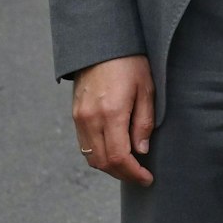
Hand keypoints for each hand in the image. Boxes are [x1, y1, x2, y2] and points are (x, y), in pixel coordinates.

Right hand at [71, 55, 154, 185]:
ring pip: (91, 156)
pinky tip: (114, 151)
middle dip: (122, 174)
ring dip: (109, 167)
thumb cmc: (130, 63)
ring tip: (129, 166)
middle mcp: (90, 119)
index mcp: (111, 113)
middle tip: (140, 175)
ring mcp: (79, 118)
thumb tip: (141, 151)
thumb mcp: (146, 89)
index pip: (119, 157)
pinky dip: (99, 154)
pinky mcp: (75, 115)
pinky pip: (84, 145)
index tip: (147, 178)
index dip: (133, 173)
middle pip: (102, 162)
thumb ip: (143, 123)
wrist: (101, 44)